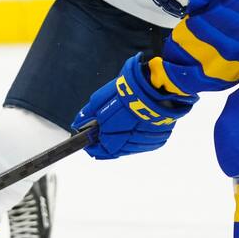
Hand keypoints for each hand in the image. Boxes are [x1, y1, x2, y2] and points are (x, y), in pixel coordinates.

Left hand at [72, 54, 196, 159]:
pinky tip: (138, 126)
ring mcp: (147, 141)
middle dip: (111, 141)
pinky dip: (141, 137)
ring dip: (127, 139)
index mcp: (114, 137)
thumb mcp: (100, 101)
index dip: (95, 148)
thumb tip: (77, 123)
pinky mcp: (160, 137)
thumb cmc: (125, 93)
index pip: (102, 150)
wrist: (154, 87)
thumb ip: (88, 115)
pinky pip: (147, 142)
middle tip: (108, 131)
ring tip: (126, 124)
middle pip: (118, 150)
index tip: (90, 144)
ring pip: (133, 147)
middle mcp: (131, 143)